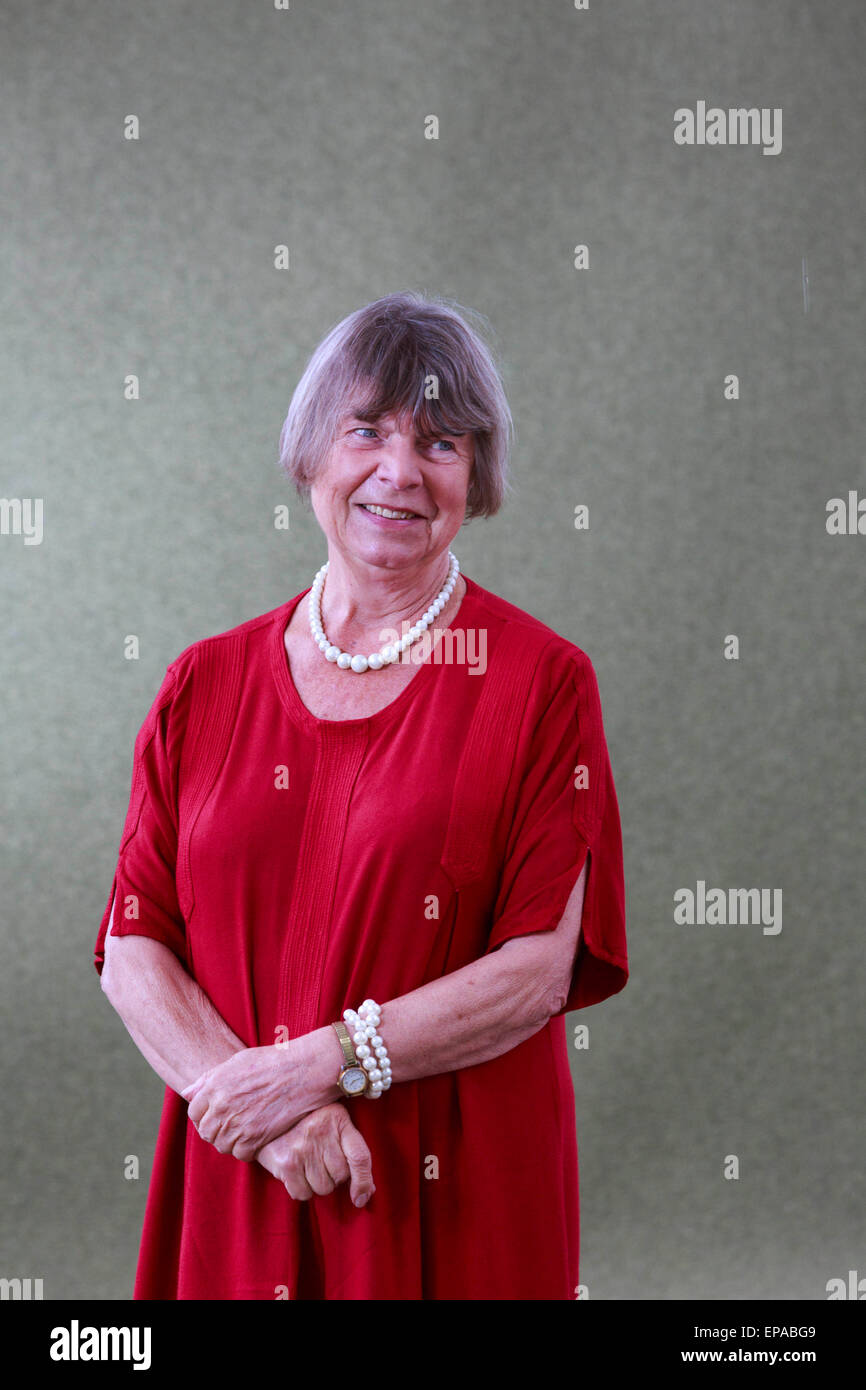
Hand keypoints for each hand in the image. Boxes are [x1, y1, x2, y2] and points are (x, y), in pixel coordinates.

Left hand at [182, 1041, 316, 1160]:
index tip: (215, 1116)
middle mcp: (221, 1107)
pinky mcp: (255, 1138)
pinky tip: (256, 1138)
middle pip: (206, 1132)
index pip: (194, 1112)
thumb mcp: (237, 1061)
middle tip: (230, 1126)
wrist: (303, 1071)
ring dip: (230, 1142)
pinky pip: (240, 1154)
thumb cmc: (273, 1061)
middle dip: (215, 1131)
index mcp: (214, 1086)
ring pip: (221, 1145)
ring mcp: (237, 1124)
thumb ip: (209, 1079)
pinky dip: (246, 1150)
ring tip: (244, 1132)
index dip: (204, 1115)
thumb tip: (187, 1092)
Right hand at [257, 1104, 375, 1206]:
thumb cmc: (306, 1122)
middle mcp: (321, 1132)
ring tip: (306, 1164)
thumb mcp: (333, 1123)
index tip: (360, 1199)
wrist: (266, 1113)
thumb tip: (367, 1193)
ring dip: (316, 1183)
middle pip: (340, 1176)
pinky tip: (294, 1171)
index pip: (360, 1157)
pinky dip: (300, 1188)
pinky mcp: (286, 1162)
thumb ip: (353, 1151)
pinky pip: (303, 1193)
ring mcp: (302, 1147)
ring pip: (323, 1188)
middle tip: (319, 1161)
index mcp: (338, 1119)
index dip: (364, 1182)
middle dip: (332, 1175)